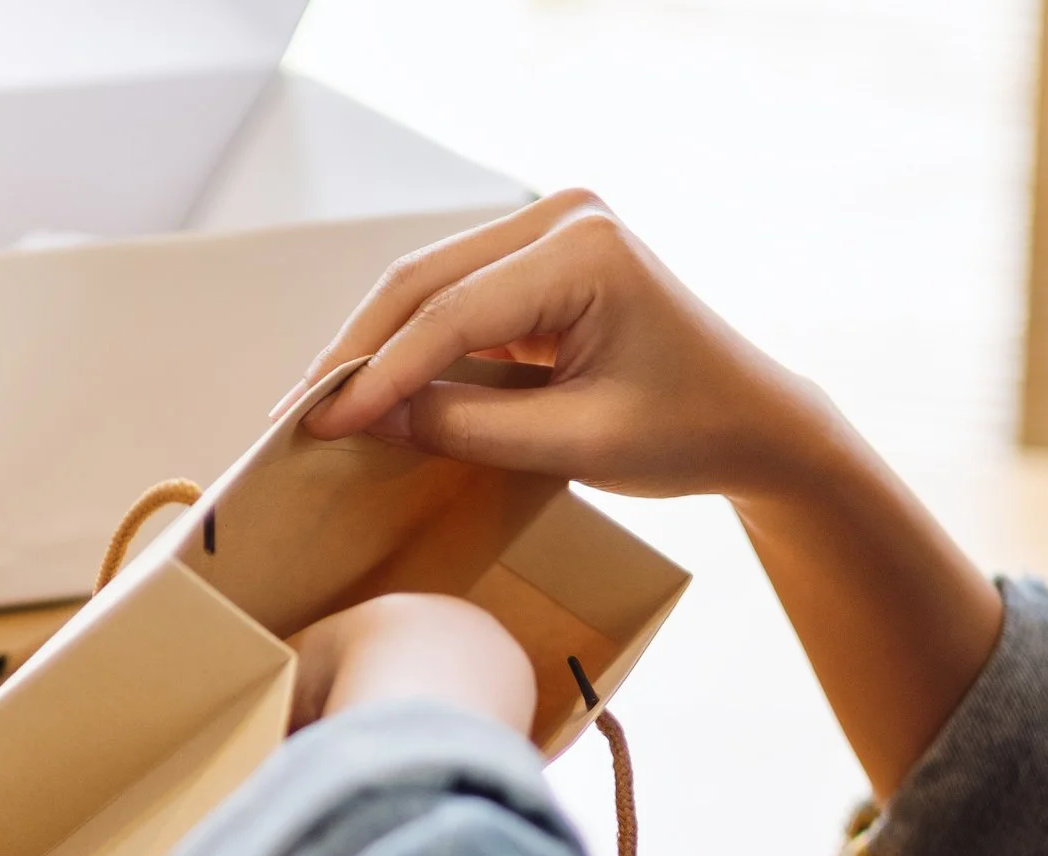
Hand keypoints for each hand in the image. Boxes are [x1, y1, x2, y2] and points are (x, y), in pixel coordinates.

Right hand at [279, 190, 1005, 803]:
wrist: (755, 421)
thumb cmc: (688, 432)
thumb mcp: (577, 446)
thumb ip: (470, 429)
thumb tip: (374, 419)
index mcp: (584, 248)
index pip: (453, 314)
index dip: (380, 373)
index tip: (323, 426)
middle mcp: (561, 219)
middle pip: (423, 282)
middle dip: (356, 353)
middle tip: (293, 417)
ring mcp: (546, 234)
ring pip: (425, 290)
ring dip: (370, 350)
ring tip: (314, 409)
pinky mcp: (535, 266)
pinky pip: (450, 305)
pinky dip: (406, 351)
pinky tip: (364, 393)